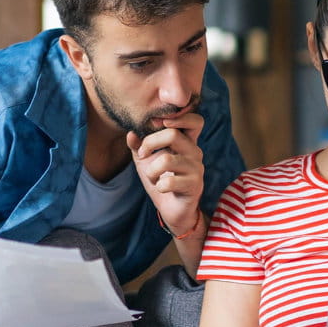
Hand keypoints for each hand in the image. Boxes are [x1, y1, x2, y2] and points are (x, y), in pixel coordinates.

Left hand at [127, 112, 204, 236]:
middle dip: (150, 143)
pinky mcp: (194, 185)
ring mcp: (196, 169)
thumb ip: (138, 146)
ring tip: (152, 177)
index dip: (179, 117)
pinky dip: (158, 186)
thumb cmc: (161, 180)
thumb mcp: (146, 161)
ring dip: (151, 171)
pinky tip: (161, 189)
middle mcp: (195, 152)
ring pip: (166, 160)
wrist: (172, 209)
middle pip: (173, 134)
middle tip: (142, 154)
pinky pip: (168, 182)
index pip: (195, 120)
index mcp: (186, 142)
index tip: (157, 125)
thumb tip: (130, 133)